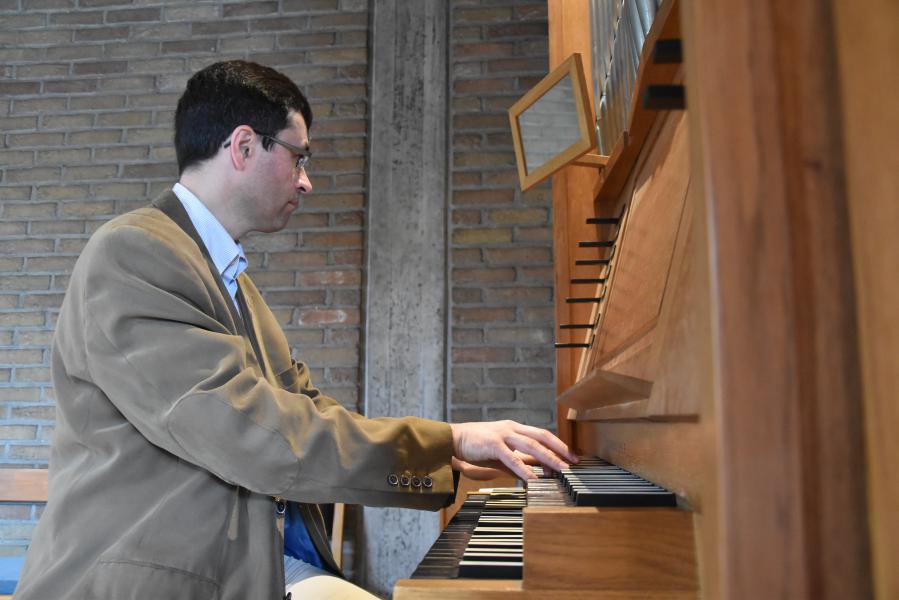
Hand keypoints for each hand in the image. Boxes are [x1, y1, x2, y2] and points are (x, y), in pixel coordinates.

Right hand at [449, 420, 578, 480]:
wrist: (453, 439)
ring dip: (548, 458)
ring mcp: (502, 434)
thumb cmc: (477, 446)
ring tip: (560, 470)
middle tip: (573, 462)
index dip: (557, 445)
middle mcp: (511, 428)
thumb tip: (536, 472)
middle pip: (541, 437)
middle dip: (559, 449)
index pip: (541, 434)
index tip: (570, 457)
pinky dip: (524, 468)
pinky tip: (533, 478)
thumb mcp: (502, 452)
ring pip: (531, 445)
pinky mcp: (492, 444)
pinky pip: (512, 457)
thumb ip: (518, 460)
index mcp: (514, 428)